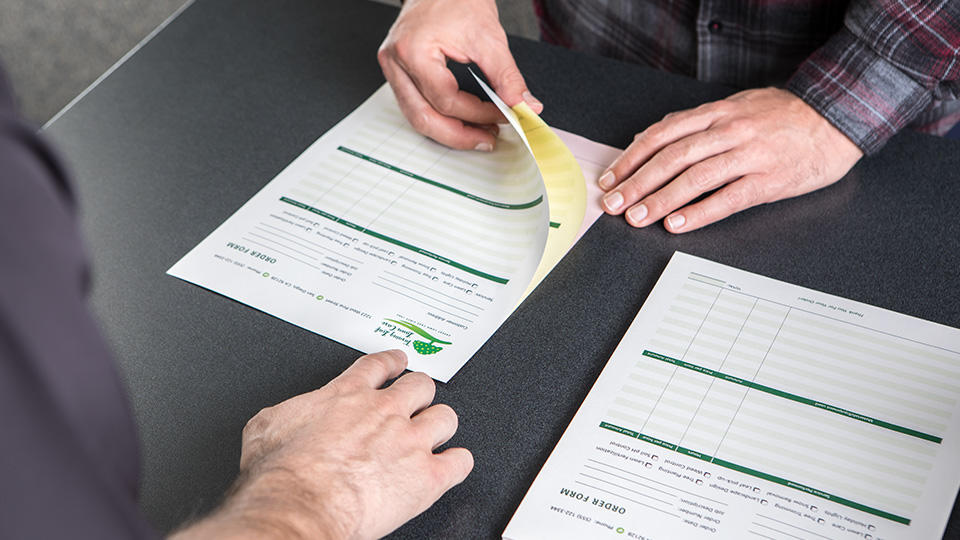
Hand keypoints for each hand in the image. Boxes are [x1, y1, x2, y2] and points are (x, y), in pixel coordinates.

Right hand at [172, 350, 471, 539]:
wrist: (301, 504)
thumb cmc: (282, 472)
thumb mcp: (265, 426)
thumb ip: (287, 412)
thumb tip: (281, 416)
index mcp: (347, 395)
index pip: (378, 366)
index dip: (392, 362)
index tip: (397, 363)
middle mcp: (385, 412)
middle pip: (420, 385)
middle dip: (420, 391)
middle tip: (418, 399)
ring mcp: (410, 442)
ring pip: (445, 417)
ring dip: (441, 424)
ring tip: (436, 431)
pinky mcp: (427, 476)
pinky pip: (459, 461)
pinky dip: (458, 462)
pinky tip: (453, 465)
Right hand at [377, 0, 541, 150]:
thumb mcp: (489, 38)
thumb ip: (508, 77)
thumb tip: (525, 105)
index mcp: (413, 50)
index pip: (446, 100)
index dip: (478, 114)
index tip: (503, 115)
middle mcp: (396, 62)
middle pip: (423, 117)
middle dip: (459, 135)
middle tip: (488, 139)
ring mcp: (392, 68)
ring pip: (416, 117)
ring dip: (448, 132)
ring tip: (478, 134)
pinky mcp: (397, 72)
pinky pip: (415, 106)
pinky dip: (439, 118)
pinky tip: (462, 122)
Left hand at [597, 88, 862, 232]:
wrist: (837, 118)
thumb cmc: (783, 116)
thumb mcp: (736, 106)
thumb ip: (696, 122)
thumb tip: (652, 138)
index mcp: (717, 112)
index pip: (663, 134)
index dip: (632, 157)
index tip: (611, 178)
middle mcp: (729, 131)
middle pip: (673, 157)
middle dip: (638, 182)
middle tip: (614, 203)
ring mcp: (750, 155)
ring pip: (695, 178)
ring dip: (661, 200)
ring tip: (638, 217)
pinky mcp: (769, 181)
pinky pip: (728, 199)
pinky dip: (700, 213)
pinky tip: (677, 225)